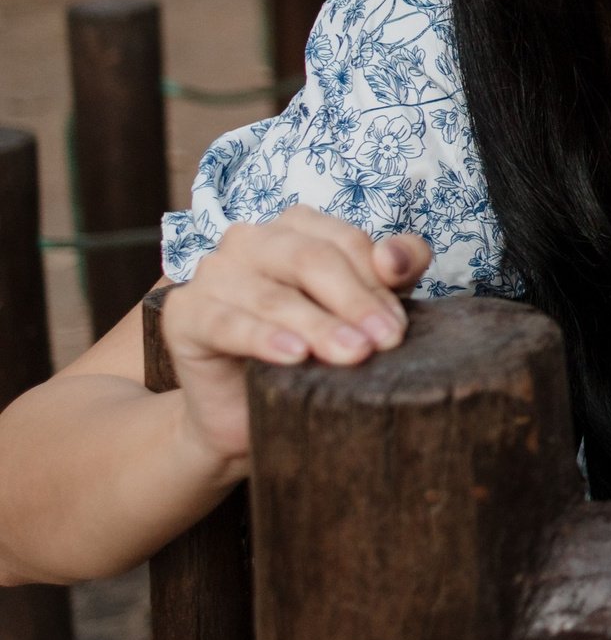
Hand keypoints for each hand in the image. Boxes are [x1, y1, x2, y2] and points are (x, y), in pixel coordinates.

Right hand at [159, 206, 429, 462]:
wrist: (248, 411)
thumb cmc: (311, 352)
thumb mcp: (363, 309)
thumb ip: (395, 270)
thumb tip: (395, 259)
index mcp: (296, 228)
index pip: (345, 242)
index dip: (377, 282)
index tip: (398, 327)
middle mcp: (250, 241)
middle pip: (312, 260)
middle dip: (354, 302)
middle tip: (385, 342)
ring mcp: (212, 272)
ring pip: (274, 295)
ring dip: (318, 325)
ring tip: (353, 354)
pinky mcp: (184, 313)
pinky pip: (227, 323)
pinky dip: (263, 338)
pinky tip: (294, 355)